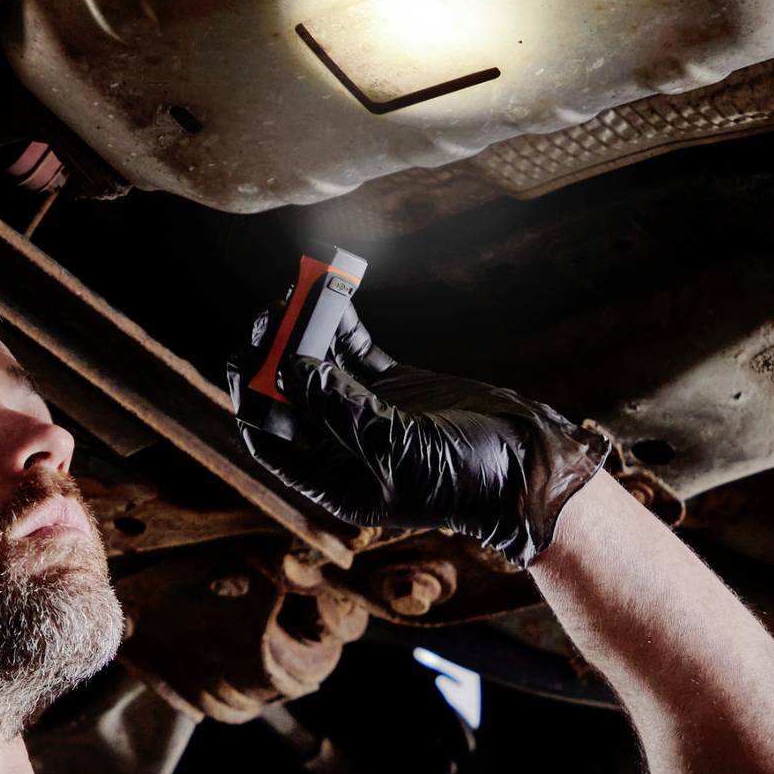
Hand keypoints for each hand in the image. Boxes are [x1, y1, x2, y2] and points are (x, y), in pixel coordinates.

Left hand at [232, 305, 610, 567]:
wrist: (527, 466)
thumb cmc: (465, 478)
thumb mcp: (398, 450)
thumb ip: (343, 411)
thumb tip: (293, 370)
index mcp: (333, 480)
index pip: (270, 440)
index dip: (252, 400)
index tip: (247, 360)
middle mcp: (340, 446)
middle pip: (288, 397)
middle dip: (273, 357)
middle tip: (269, 317)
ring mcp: (365, 412)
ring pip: (318, 367)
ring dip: (303, 332)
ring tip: (295, 293)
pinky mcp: (392, 386)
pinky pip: (353, 350)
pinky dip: (340, 323)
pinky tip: (329, 294)